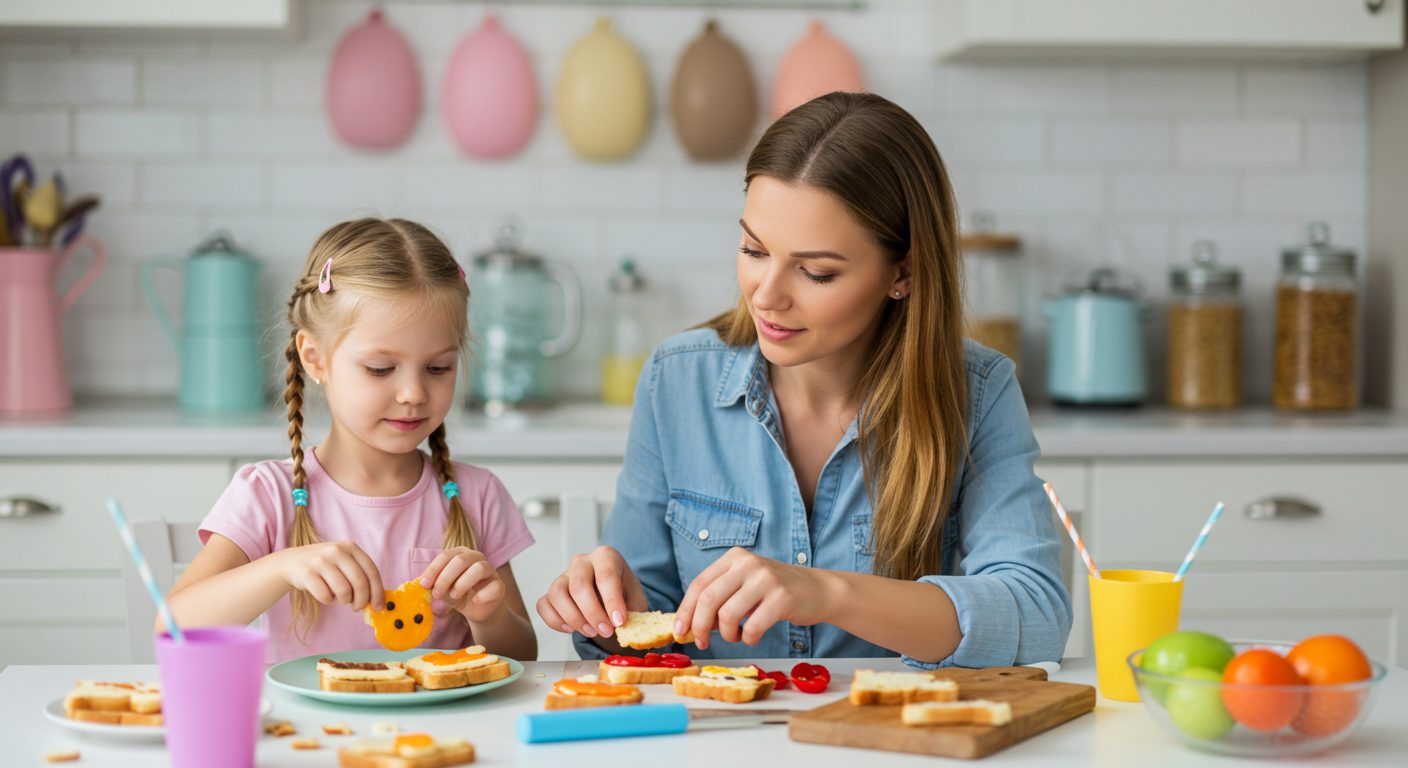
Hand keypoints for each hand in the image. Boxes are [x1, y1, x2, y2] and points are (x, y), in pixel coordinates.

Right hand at [278, 540, 383, 611]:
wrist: (291, 561)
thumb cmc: (325, 566)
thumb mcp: (344, 563)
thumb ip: (360, 576)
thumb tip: (377, 601)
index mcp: (350, 547)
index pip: (372, 571)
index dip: (378, 591)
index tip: (378, 606)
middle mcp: (336, 551)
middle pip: (360, 582)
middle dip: (362, 600)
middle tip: (357, 608)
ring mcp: (321, 561)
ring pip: (344, 591)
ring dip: (344, 600)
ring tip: (340, 598)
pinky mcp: (307, 573)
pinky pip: (325, 596)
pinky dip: (328, 600)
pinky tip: (325, 594)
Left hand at [418, 548, 504, 622]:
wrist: (478, 610)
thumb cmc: (460, 595)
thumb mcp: (444, 591)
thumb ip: (435, 585)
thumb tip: (422, 584)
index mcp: (461, 554)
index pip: (445, 556)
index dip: (433, 570)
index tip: (424, 584)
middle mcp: (476, 557)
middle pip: (461, 560)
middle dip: (445, 578)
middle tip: (436, 594)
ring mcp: (490, 570)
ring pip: (479, 568)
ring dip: (462, 583)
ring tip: (454, 596)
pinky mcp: (500, 585)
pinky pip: (494, 586)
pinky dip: (483, 594)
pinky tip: (475, 600)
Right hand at [536, 545, 647, 638]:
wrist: (613, 602)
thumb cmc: (625, 598)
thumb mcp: (636, 601)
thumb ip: (632, 611)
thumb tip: (623, 627)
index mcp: (606, 556)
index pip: (606, 575)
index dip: (612, 601)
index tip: (619, 622)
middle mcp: (582, 562)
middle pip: (579, 585)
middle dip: (592, 613)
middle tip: (606, 631)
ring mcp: (564, 576)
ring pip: (557, 593)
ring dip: (573, 618)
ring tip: (591, 632)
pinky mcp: (551, 592)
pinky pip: (544, 605)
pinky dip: (555, 621)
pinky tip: (571, 629)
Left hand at [675, 547, 829, 649]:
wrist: (818, 589)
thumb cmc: (775, 592)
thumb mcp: (744, 585)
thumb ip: (720, 598)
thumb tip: (690, 624)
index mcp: (734, 558)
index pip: (699, 584)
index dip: (685, 610)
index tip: (679, 630)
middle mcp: (748, 563)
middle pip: (708, 599)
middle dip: (699, 626)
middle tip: (701, 642)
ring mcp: (766, 579)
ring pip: (728, 615)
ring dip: (727, 635)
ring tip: (736, 636)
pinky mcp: (782, 597)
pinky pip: (753, 627)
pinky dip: (748, 638)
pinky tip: (753, 635)